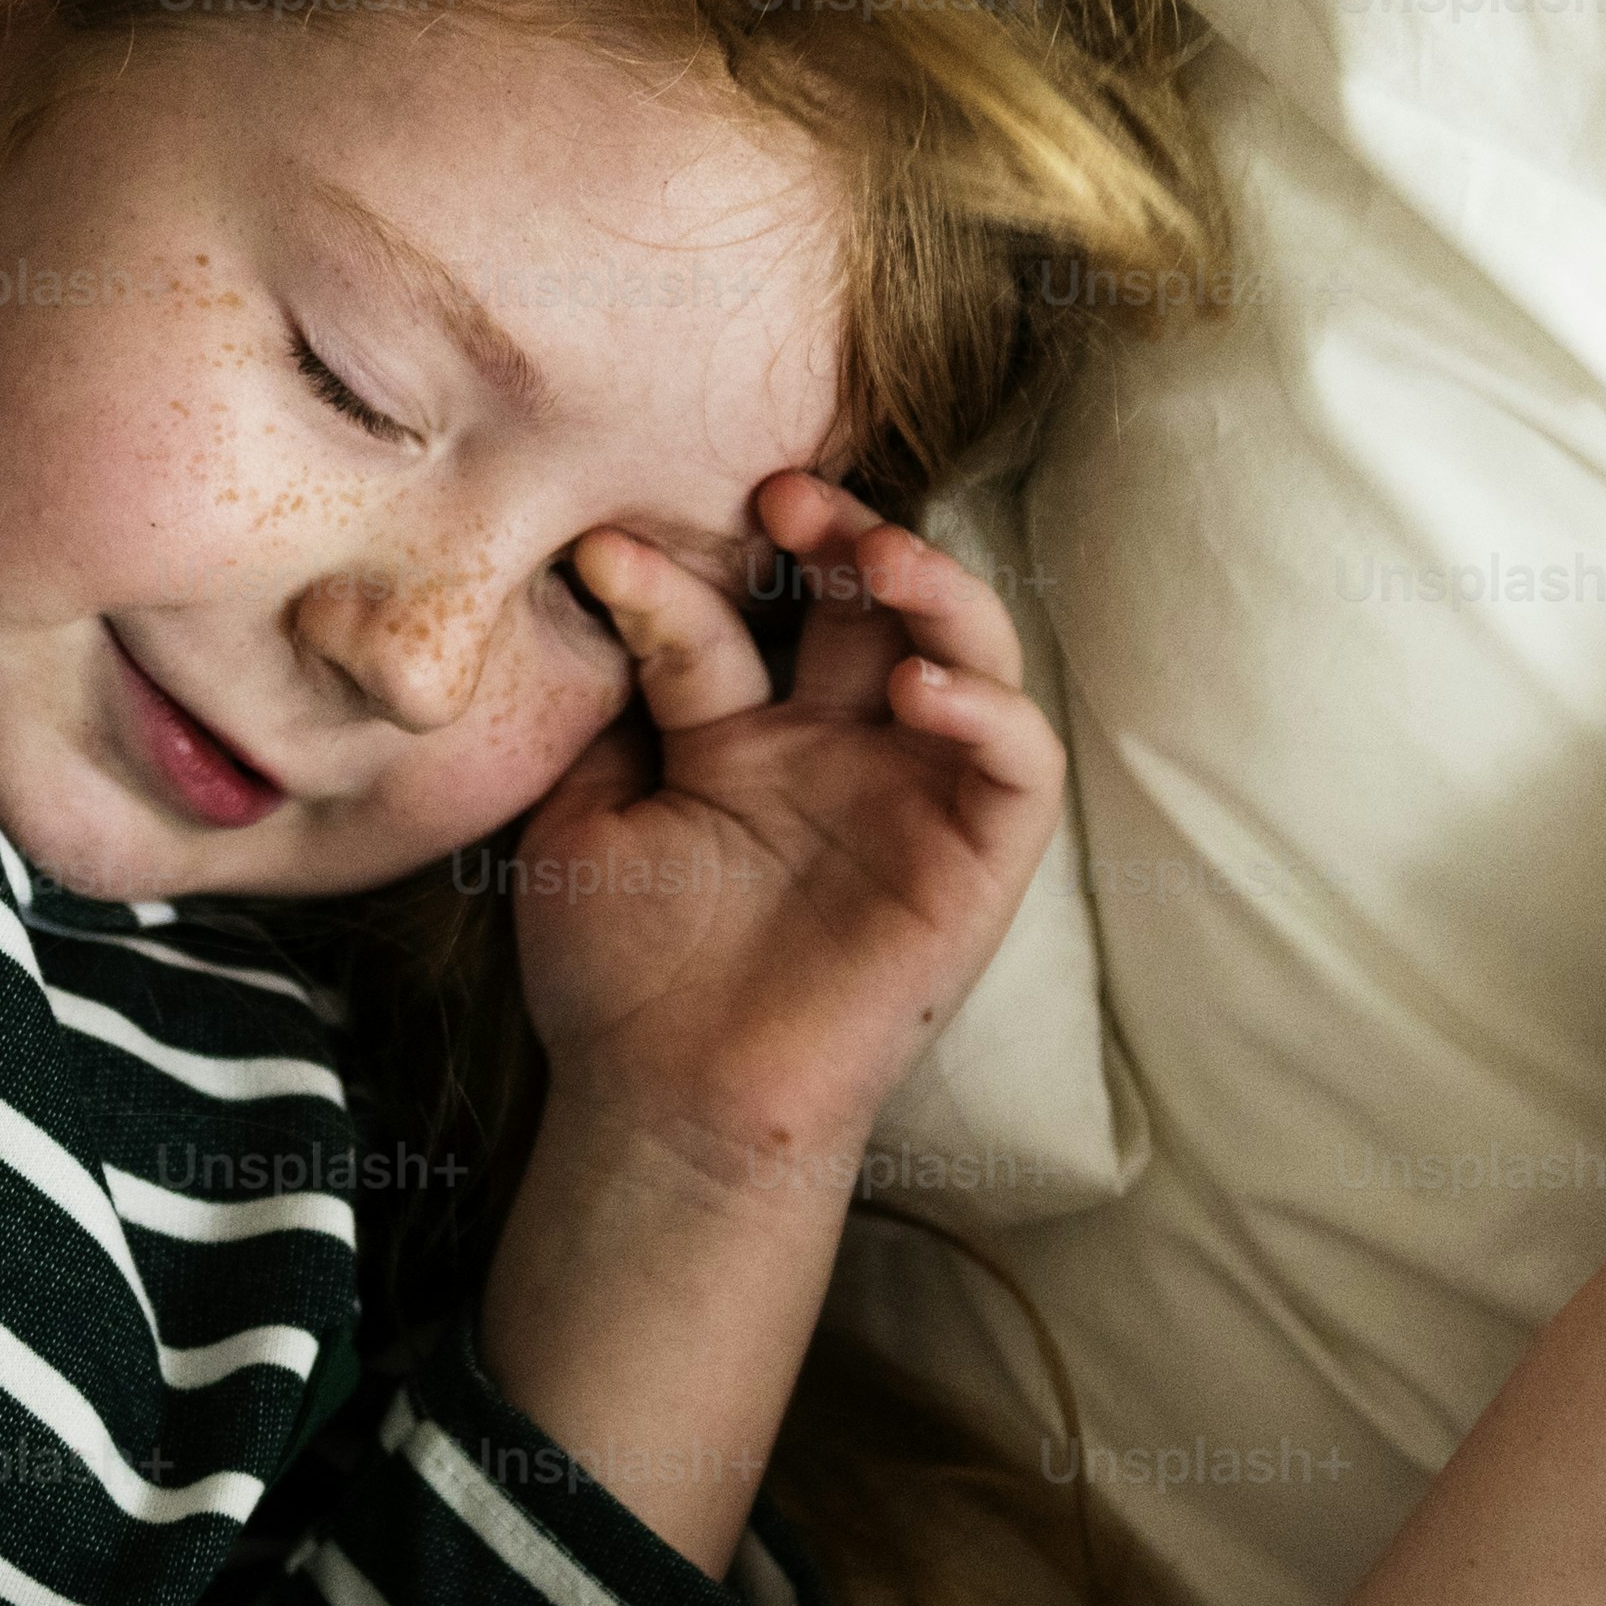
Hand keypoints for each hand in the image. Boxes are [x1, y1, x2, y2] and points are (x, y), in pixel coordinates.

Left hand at [508, 472, 1065, 1192]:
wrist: (666, 1106)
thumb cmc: (618, 978)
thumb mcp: (583, 821)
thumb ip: (612, 712)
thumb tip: (612, 586)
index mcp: (740, 736)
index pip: (729, 622)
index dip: (680, 576)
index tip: (604, 550)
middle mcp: (835, 750)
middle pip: (870, 606)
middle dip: (842, 533)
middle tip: (786, 499)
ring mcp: (911, 797)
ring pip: (970, 654)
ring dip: (937, 588)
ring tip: (879, 557)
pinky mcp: (977, 862)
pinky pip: (1022, 765)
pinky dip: (989, 709)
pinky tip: (919, 688)